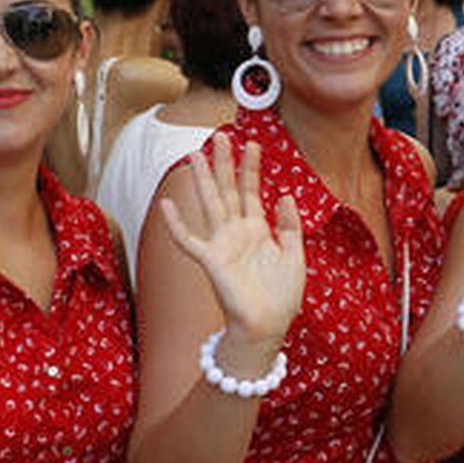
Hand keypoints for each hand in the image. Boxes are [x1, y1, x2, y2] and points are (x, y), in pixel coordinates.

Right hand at [160, 135, 305, 344]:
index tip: (253, 143)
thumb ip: (290, 226)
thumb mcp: (295, 256)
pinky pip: (190, 241)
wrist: (269, 327)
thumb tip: (284, 195)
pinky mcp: (211, 261)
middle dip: (224, 164)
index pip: (251, 192)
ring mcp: (222, 245)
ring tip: (196, 154)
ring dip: (203, 180)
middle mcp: (237, 233)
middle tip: (220, 136)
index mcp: (258, 231)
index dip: (251, 168)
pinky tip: (168, 205)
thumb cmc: (282, 296)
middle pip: (227, 190)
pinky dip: (177, 225)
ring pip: (210, 205)